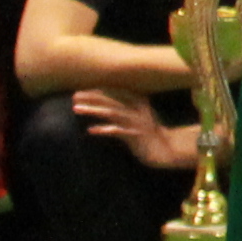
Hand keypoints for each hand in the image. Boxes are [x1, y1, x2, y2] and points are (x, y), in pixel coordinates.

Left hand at [74, 86, 196, 170]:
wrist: (166, 149)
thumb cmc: (149, 133)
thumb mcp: (140, 116)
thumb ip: (127, 109)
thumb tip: (106, 105)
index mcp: (139, 102)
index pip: (116, 92)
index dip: (98, 91)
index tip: (82, 91)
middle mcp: (138, 109)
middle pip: (111, 100)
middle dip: (92, 97)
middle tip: (75, 96)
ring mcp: (137, 122)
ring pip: (112, 112)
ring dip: (94, 110)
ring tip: (77, 109)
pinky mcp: (135, 135)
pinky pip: (117, 131)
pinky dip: (103, 129)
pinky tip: (91, 130)